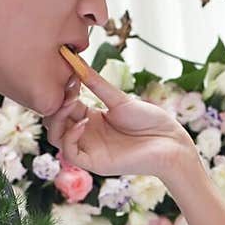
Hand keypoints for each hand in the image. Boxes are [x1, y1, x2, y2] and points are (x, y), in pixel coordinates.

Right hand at [43, 53, 201, 182]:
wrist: (170, 142)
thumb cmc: (150, 121)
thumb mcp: (119, 99)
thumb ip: (96, 84)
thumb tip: (76, 61)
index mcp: (91, 119)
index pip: (63, 105)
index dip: (62, 91)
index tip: (69, 74)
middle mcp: (87, 134)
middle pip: (54, 121)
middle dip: (56, 103)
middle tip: (70, 89)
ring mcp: (90, 149)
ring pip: (56, 138)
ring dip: (58, 118)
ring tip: (71, 102)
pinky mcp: (95, 163)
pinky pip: (70, 153)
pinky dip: (70, 136)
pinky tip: (84, 122)